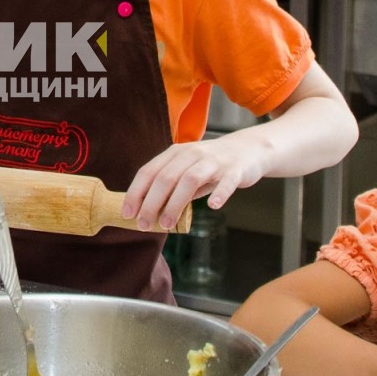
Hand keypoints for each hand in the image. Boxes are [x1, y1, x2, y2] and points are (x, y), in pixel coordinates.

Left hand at [121, 135, 268, 230]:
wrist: (249, 150)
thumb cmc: (212, 165)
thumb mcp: (187, 170)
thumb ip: (171, 187)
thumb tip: (148, 212)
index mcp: (176, 153)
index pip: (149, 171)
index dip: (136, 192)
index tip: (127, 213)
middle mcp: (192, 153)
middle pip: (166, 177)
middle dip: (151, 203)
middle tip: (144, 225)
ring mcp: (214, 161)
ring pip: (189, 180)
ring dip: (175, 203)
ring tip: (167, 225)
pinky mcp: (234, 170)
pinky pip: (226, 182)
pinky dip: (219, 194)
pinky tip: (212, 206)